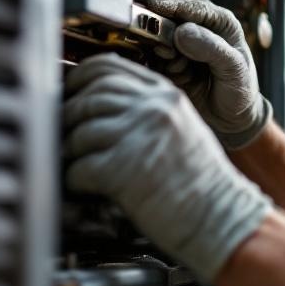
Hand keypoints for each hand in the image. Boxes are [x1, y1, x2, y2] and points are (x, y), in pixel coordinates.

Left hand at [62, 53, 270, 282]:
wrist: (223, 218)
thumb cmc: (204, 184)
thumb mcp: (182, 130)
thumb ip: (148, 111)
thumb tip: (99, 107)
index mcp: (167, 96)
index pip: (109, 67)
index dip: (79, 77)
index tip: (69, 90)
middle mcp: (153, 109)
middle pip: (89, 95)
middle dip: (68, 114)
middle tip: (61, 131)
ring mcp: (138, 137)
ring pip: (80, 130)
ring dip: (70, 150)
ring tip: (74, 163)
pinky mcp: (123, 170)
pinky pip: (80, 166)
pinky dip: (74, 178)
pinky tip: (82, 186)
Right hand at [146, 0, 271, 149]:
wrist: (233, 119)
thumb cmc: (241, 91)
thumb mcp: (234, 69)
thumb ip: (212, 48)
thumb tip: (182, 32)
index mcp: (221, 22)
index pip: (192, 6)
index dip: (171, 5)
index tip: (153, 6)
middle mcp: (200, 29)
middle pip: (170, 17)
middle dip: (164, 33)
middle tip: (168, 51)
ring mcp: (183, 45)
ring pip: (159, 38)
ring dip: (165, 54)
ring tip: (181, 69)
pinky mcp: (171, 62)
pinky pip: (155, 58)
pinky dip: (163, 67)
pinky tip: (180, 78)